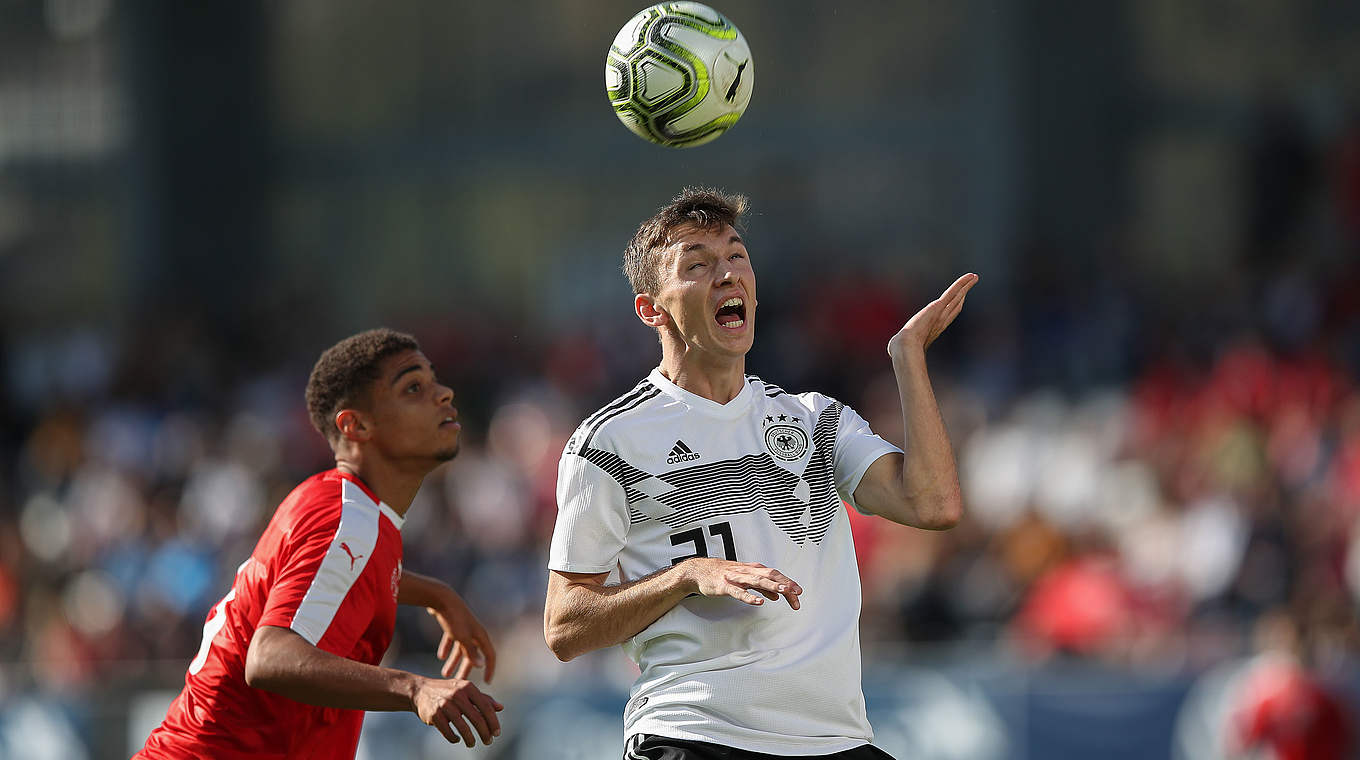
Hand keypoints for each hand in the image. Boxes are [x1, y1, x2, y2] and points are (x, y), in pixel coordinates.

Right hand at [412, 676, 503, 746]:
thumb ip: (483, 699)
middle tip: (488, 741)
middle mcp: (457, 694)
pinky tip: (457, 739)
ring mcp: (445, 704)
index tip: (497, 733)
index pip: (486, 707)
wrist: (421, 691)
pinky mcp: (434, 715)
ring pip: (463, 727)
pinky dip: (454, 738)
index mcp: (468, 687)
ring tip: (472, 743)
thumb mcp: (466, 690)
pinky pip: (448, 732)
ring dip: (470, 739)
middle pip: (477, 718)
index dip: (493, 722)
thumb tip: (501, 708)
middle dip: (485, 733)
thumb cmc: (448, 691)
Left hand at [426, 593, 496, 682]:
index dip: (490, 669)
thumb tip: (481, 666)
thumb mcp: (463, 638)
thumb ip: (471, 652)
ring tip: (445, 674)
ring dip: (454, 661)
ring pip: (460, 649)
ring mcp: (464, 628)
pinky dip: (447, 649)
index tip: (487, 682)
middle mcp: (474, 633)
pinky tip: (440, 657)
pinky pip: (452, 640)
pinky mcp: (453, 625)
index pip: (490, 655)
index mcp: (481, 636)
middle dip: (466, 668)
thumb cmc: (454, 619)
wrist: (442, 598)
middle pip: (473, 654)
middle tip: (460, 682)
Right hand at [681, 558, 802, 609]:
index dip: (788, 582)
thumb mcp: (745, 579)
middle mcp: (747, 571)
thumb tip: (777, 595)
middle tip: (797, 593)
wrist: (700, 570)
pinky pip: (739, 592)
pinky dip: (750, 596)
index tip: (799, 593)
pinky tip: (759, 601)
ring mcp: (736, 578)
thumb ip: (762, 586)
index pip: (775, 575)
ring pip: (757, 581)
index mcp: (753, 569)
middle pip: (770, 575)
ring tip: (784, 592)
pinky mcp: (725, 586)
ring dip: (772, 586)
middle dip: (785, 584)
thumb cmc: (723, 573)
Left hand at [888, 273, 977, 356]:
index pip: (947, 315)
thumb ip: (898, 346)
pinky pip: (953, 293)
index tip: (960, 299)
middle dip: (963, 294)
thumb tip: (891, 351)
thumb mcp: (900, 346)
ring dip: (965, 286)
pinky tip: (970, 277)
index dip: (954, 307)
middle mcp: (940, 321)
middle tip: (970, 284)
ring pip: (957, 297)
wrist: (905, 347)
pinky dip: (962, 284)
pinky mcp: (938, 306)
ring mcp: (941, 314)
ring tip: (973, 277)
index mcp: (933, 329)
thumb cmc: (900, 350)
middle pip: (956, 305)